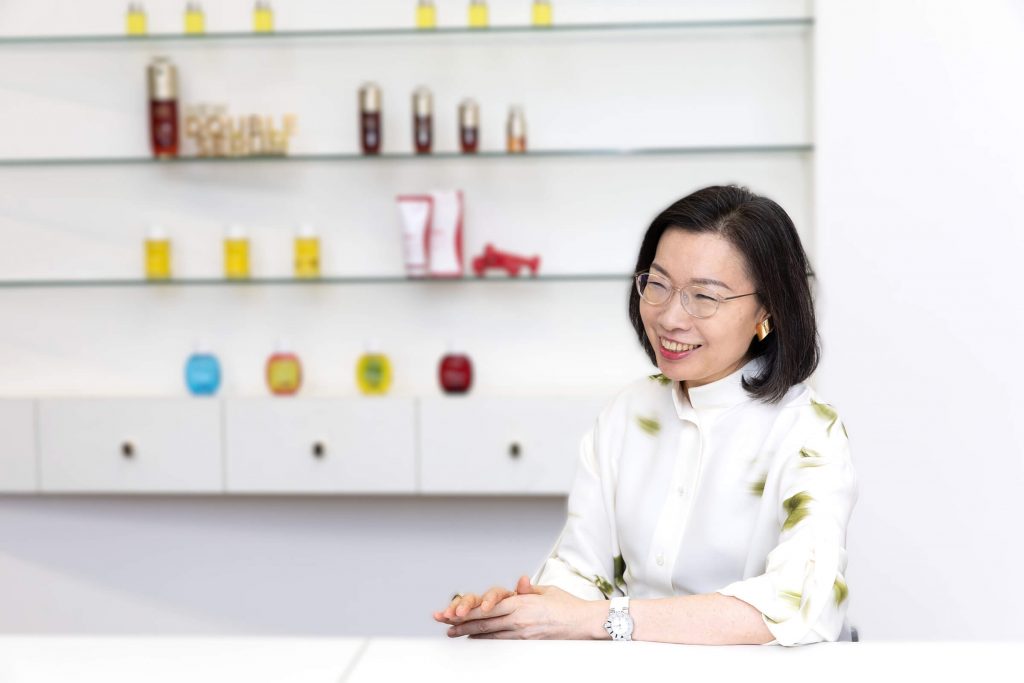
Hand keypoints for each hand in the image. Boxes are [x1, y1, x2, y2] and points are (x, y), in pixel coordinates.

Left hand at [440, 575, 605, 639]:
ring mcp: (523, 633)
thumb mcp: (545, 590)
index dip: (468, 610)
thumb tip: (518, 582)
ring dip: (470, 633)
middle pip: (484, 622)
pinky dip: (487, 640)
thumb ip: (527, 589)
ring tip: (454, 634)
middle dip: (462, 623)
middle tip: (445, 624)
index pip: (488, 607)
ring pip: (490, 634)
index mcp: (521, 603)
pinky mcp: (528, 642)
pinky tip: (477, 640)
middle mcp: (519, 619)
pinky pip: (502, 642)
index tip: (453, 612)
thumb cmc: (567, 605)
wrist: (584, 623)